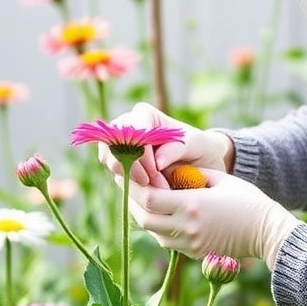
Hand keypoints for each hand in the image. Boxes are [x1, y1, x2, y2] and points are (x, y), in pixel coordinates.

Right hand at [98, 103, 233, 188]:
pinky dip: (128, 184)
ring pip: (107, 157)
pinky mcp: (120, 164)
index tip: (155, 171)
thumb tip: (157, 161)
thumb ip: (177, 148)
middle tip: (148, 183)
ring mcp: (120, 145)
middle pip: (112, 141)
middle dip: (128, 165)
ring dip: (126, 176)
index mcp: (145, 115)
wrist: (199, 164)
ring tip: (150, 188)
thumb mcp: (196, 144)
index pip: (131, 130)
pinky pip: (113, 172)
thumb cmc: (199, 148)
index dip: (140, 153)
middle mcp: (128, 126)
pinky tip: (146, 190)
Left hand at [124, 168, 299, 266]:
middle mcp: (187, 227)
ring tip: (142, 198)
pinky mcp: (194, 253)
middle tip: (128, 185)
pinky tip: (161, 213)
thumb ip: (189, 174)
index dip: (135, 187)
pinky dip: (158, 228)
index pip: (150, 198)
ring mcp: (190, 244)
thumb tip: (165, 171)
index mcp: (192, 205)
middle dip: (134, 202)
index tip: (127, 173)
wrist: (267, 231)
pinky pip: (166, 241)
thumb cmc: (246, 199)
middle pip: (145, 218)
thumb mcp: (218, 178)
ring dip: (145, 215)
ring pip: (153, 232)